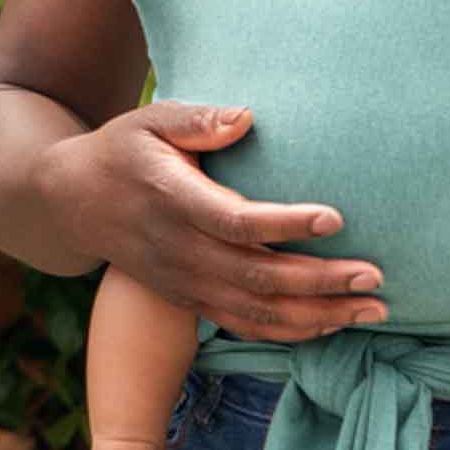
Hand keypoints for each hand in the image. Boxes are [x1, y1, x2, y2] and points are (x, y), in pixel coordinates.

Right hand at [40, 104, 387, 341]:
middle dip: (321, 282)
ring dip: (318, 316)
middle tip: (374, 277)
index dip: (287, 224)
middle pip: (258, 277)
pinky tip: (333, 325)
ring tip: (373, 310)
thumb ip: (198, 119)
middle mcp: (182, 251)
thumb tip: (247, 117)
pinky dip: (292, 332)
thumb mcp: (150, 120)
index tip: (337, 217)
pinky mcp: (191, 300)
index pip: (237, 222)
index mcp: (175, 201)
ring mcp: (186, 283)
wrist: (75, 203)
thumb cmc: (124, 150)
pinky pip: (245, 325)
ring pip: (258, 312)